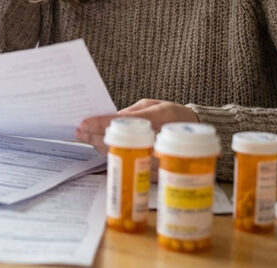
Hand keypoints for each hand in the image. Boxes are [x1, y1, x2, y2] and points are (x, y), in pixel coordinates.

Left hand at [74, 99, 198, 156]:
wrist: (197, 132)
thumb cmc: (174, 115)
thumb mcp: (155, 105)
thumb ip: (134, 112)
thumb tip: (112, 118)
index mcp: (159, 118)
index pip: (124, 122)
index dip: (101, 123)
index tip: (84, 122)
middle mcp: (158, 139)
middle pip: (119, 142)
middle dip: (95, 137)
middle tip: (79, 132)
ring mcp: (157, 157)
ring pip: (122, 155)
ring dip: (100, 147)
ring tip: (85, 138)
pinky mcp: (155, 170)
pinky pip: (129, 165)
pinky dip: (113, 156)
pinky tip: (100, 149)